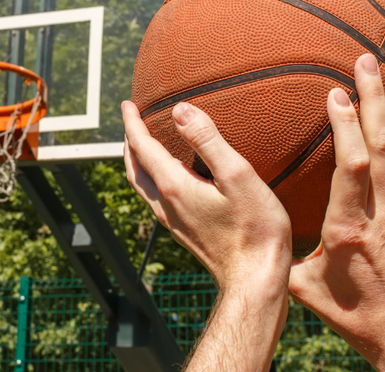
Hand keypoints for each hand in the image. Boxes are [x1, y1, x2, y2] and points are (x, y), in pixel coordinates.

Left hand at [122, 100, 291, 370]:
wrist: (256, 280)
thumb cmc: (255, 229)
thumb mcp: (237, 175)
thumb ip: (208, 140)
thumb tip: (179, 110)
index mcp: (174, 187)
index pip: (142, 148)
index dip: (132, 123)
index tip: (127, 104)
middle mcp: (167, 205)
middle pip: (135, 169)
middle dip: (130, 142)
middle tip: (132, 120)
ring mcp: (174, 222)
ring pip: (143, 186)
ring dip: (138, 162)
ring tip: (144, 145)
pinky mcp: (186, 233)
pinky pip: (157, 198)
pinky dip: (153, 178)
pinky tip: (172, 178)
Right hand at [288, 53, 384, 370]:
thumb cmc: (351, 316)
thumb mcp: (305, 288)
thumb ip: (284, 256)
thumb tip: (251, 229)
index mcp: (349, 228)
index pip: (354, 168)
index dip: (348, 128)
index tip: (336, 93)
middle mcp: (383, 214)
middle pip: (384, 148)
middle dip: (376, 101)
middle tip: (369, 61)